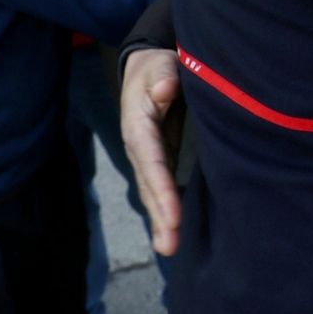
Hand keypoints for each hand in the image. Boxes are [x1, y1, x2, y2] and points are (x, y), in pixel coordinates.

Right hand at [121, 48, 182, 256]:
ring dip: (161, 220)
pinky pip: (161, 186)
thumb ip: (163, 77)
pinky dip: (165, 209)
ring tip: (169, 249)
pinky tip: (173, 232)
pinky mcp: (160, 157)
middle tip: (170, 245)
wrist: (149, 67)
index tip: (174, 215)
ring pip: (152, 190)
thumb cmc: (156, 66)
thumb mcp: (159, 65)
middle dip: (159, 214)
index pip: (151, 159)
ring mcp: (148, 154)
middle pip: (149, 183)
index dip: (162, 186)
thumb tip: (165, 91)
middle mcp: (139, 145)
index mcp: (138, 124)